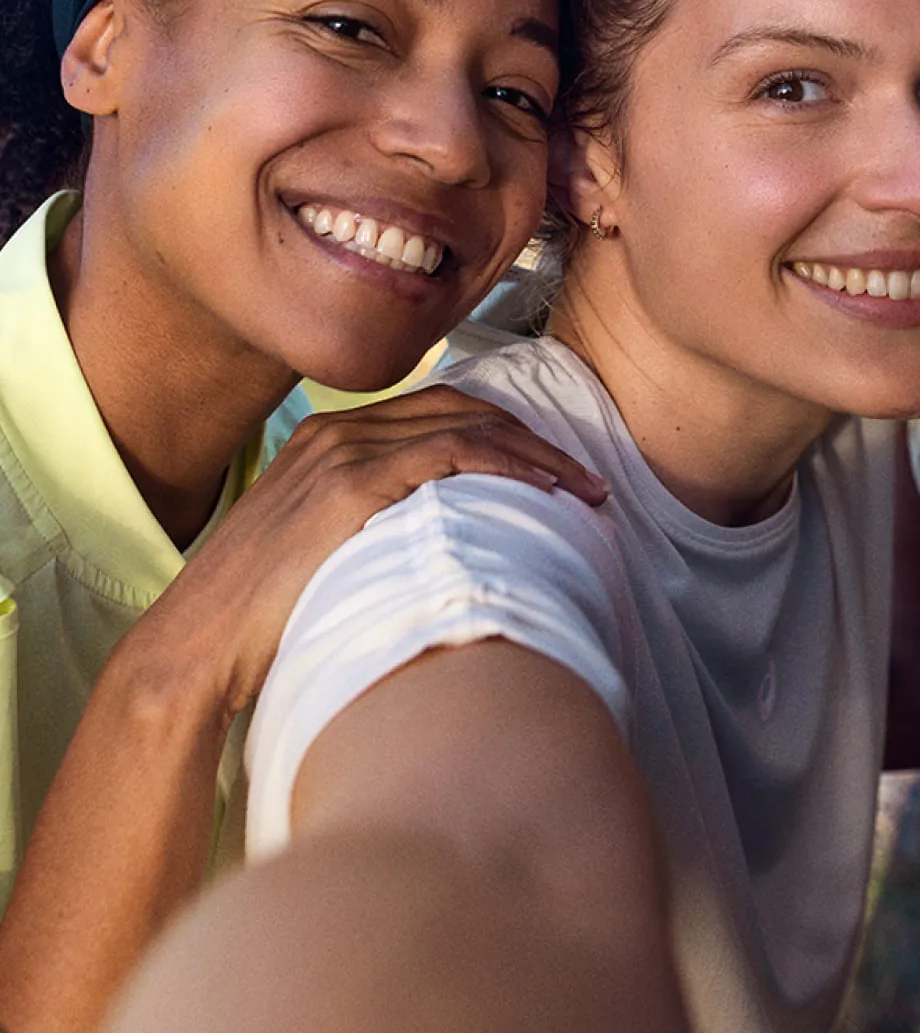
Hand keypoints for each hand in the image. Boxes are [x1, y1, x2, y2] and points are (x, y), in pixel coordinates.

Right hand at [127, 385, 607, 716]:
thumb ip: (378, 522)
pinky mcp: (350, 483)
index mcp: (332, 438)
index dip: (509, 434)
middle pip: (464, 408)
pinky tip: (545, 489)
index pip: (443, 411)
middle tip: (586, 478)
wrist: (196, 648)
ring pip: (468, 425)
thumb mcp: (327, 548)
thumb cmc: (263, 617)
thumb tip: (448, 540)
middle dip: (534, 438)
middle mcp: (339, 430)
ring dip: (537, 454)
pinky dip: (508, 463)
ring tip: (585, 490)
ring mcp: (343, 451)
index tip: (557, 469)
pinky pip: (452, 452)